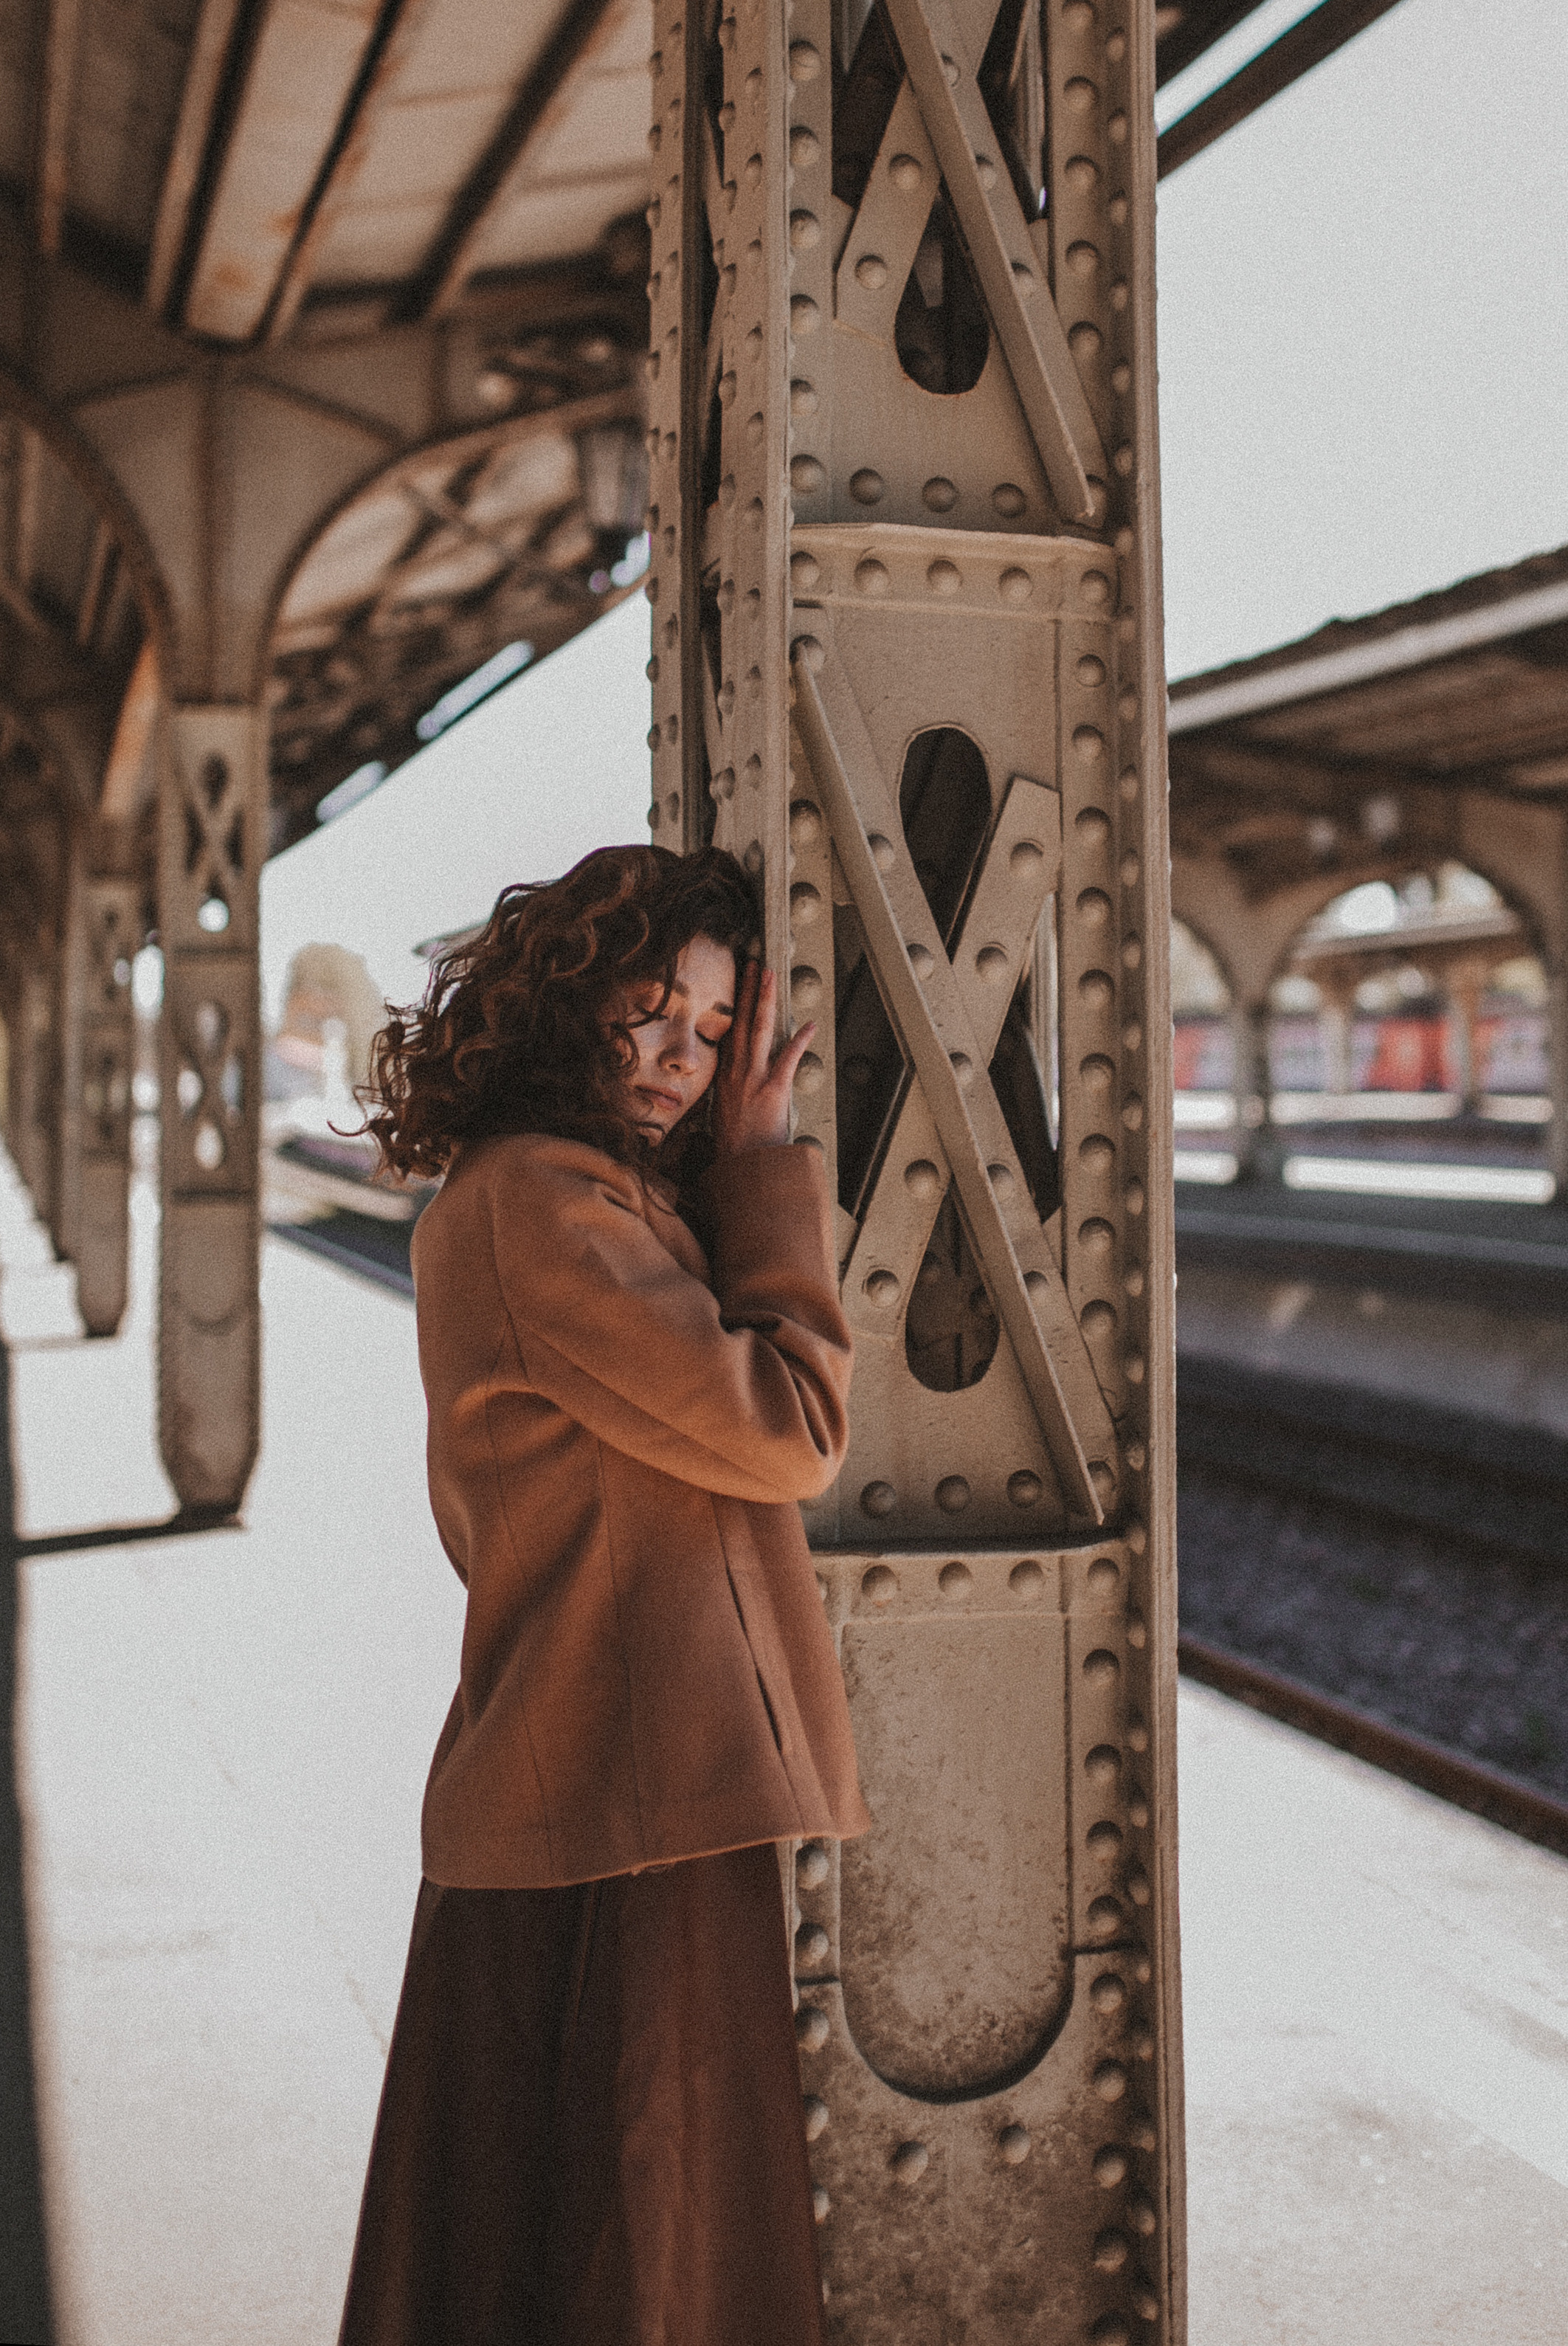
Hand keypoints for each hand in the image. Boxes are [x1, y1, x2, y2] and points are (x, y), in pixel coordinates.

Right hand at [712, 959, 815, 1153]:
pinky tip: (810, 1025)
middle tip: (753, 964)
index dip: (733, 1004)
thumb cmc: (737, 1145)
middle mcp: (735, 1072)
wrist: (743, 1166)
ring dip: (764, 1000)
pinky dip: (800, 1041)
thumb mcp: (725, 1112)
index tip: (737, 983)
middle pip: (739, 1021)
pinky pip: (788, 1059)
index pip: (728, 1031)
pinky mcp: (773, 1089)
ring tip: (769, 975)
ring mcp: (753, 1078)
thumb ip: (733, 1091)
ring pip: (758, 1030)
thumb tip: (740, 1082)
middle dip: (746, 990)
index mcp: (724, 1076)